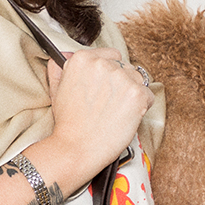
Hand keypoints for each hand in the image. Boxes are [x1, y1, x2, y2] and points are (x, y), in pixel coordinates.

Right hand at [42, 48, 154, 192]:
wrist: (77, 148)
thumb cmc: (68, 124)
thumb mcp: (56, 89)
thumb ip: (60, 68)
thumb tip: (64, 55)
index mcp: (83, 59)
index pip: (111, 55)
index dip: (110, 74)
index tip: (106, 88)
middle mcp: (102, 64)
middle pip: (126, 67)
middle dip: (122, 84)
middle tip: (110, 104)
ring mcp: (121, 78)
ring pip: (139, 80)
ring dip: (132, 94)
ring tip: (117, 112)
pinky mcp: (137, 94)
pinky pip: (149, 95)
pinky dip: (142, 107)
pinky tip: (126, 117)